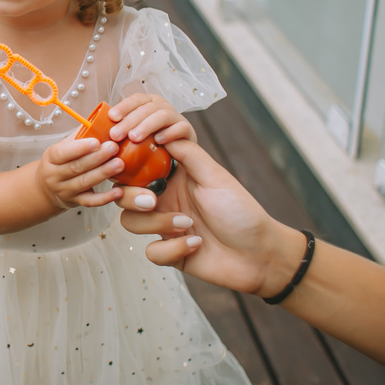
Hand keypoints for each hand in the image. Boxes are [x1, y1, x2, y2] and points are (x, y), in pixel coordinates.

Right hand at [37, 136, 124, 209]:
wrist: (46, 188)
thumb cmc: (60, 162)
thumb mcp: (63, 146)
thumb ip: (80, 135)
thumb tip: (100, 118)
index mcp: (51, 158)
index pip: (63, 153)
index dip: (79, 148)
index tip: (96, 141)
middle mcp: (55, 176)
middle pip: (76, 167)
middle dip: (97, 158)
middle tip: (114, 147)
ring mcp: (65, 190)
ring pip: (85, 183)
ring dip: (103, 173)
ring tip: (120, 164)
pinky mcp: (76, 202)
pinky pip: (91, 202)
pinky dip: (105, 198)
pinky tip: (119, 191)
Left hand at [104, 93, 195, 145]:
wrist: (176, 157)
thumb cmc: (149, 144)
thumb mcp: (133, 136)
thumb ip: (120, 135)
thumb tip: (98, 140)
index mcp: (148, 104)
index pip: (136, 99)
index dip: (124, 106)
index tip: (112, 117)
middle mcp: (162, 106)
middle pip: (146, 108)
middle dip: (129, 120)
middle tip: (116, 134)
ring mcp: (176, 117)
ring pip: (162, 115)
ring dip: (146, 125)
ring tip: (134, 138)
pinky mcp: (188, 130)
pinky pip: (180, 128)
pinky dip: (169, 133)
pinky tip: (158, 141)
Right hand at [117, 138, 298, 296]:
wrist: (261, 254)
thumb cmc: (242, 212)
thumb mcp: (216, 176)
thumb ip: (188, 153)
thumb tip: (162, 130)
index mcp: (173, 176)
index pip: (137, 162)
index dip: (125, 159)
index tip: (124, 158)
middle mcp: (164, 199)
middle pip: (124, 193)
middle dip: (132, 197)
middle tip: (153, 201)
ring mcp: (163, 225)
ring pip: (130, 222)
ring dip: (157, 224)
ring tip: (188, 225)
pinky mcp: (168, 252)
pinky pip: (151, 251)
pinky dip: (173, 248)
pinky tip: (197, 244)